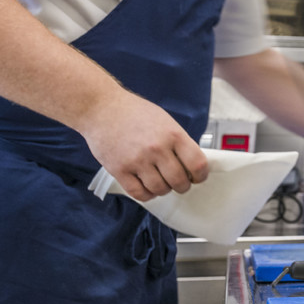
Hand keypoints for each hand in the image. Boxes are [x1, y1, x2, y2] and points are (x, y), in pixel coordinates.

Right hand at [80, 89, 208, 202]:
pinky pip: (138, 193)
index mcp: (173, 134)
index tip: (197, 177)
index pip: (197, 164)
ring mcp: (138, 161)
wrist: (102, 108)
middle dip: (182, 186)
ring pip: (159, 189)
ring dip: (164, 190)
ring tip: (161, 183)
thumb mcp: (165, 121)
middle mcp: (157, 149)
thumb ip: (178, 141)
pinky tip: (146, 186)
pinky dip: (146, 194)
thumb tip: (191, 163)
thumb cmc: (134, 112)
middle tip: (179, 183)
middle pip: (179, 181)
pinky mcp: (119, 170)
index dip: (200, 175)